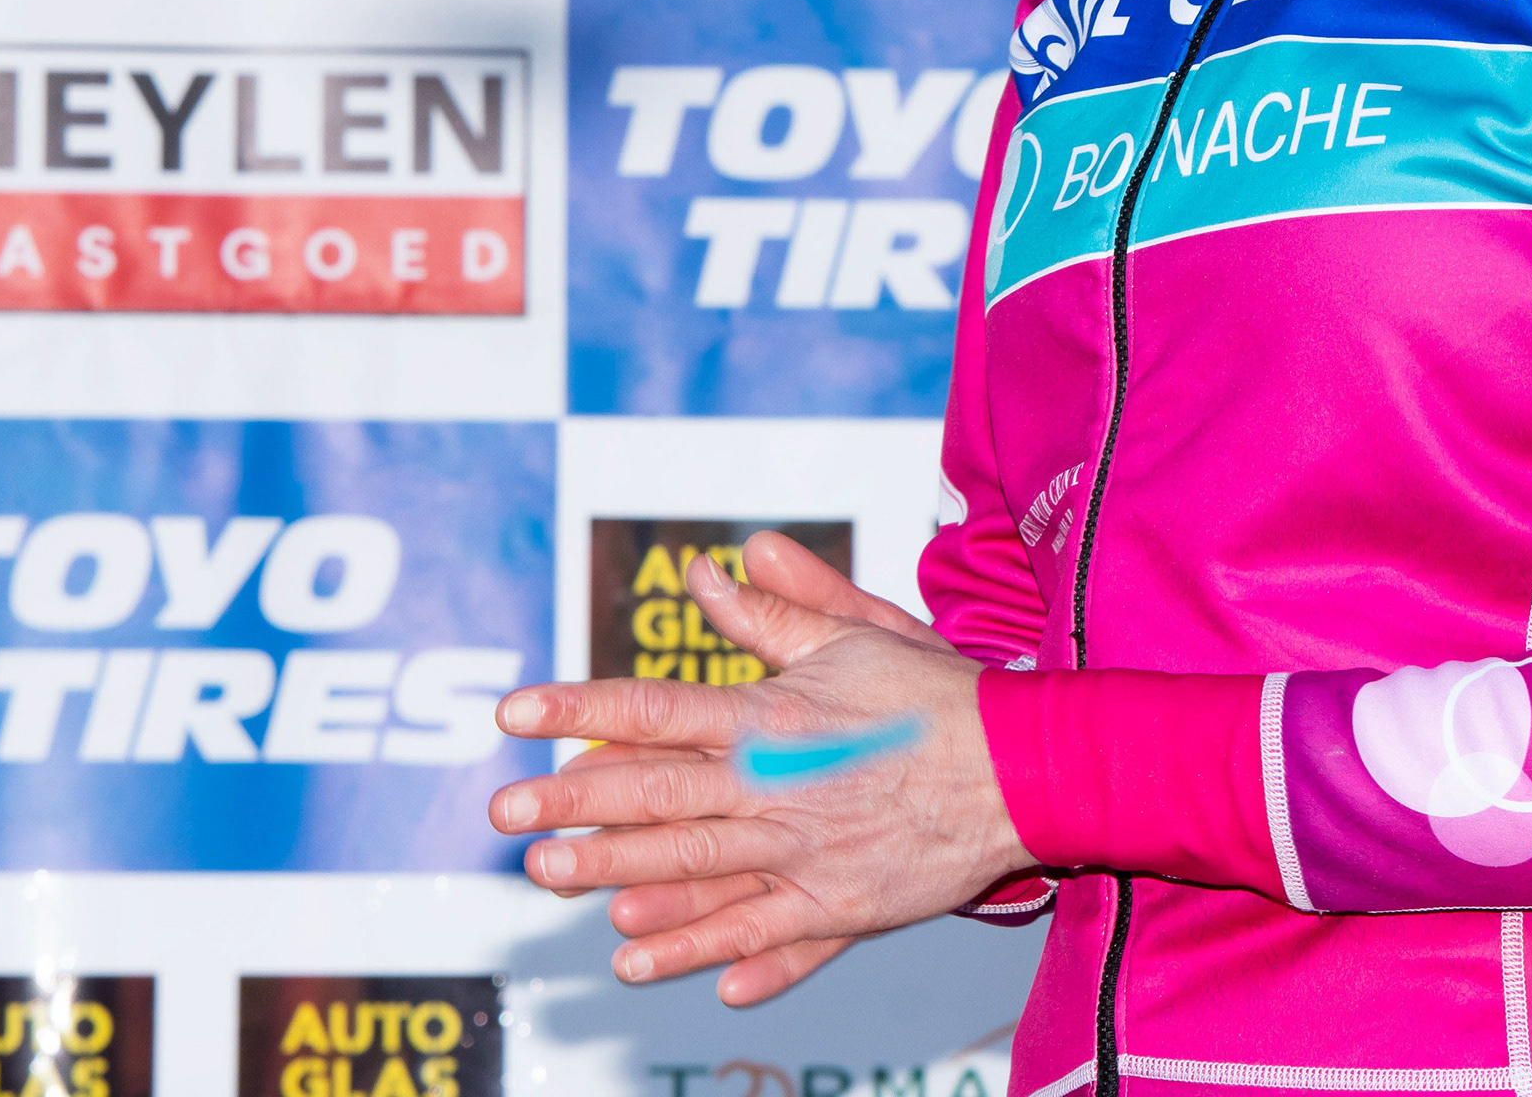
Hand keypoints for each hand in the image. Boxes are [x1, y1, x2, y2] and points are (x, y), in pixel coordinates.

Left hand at [489, 532, 1032, 1004]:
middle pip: (658, 794)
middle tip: (504, 815)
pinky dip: (707, 953)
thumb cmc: (937, 695)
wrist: (1027, 767)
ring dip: (618, 877)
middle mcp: (780, 785)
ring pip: (696, 869)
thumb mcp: (856, 637)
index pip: (658, 705)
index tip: (515, 711)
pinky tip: (646, 962)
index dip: (581, 707)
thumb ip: (775, 611)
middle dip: (574, 803)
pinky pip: (764, 938)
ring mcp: (808, 854)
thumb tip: (710, 569)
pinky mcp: (840, 907)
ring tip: (554, 880)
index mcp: (775, 714)